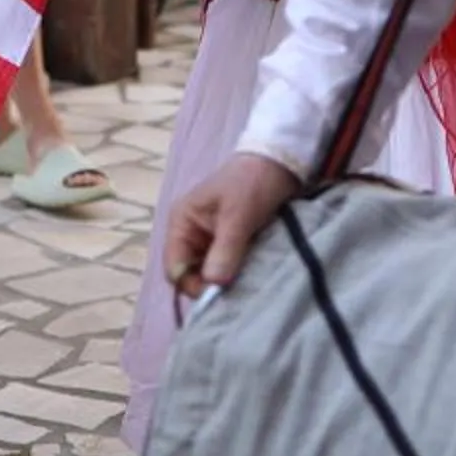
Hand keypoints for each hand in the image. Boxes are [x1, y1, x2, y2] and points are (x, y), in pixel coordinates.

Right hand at [166, 152, 303, 293]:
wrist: (280, 163)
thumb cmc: (252, 182)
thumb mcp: (238, 215)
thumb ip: (225, 249)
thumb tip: (213, 284)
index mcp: (182, 223)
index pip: (175, 268)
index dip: (193, 285)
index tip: (222, 292)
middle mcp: (191, 235)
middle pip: (192, 276)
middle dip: (212, 286)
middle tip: (239, 289)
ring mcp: (211, 242)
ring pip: (211, 276)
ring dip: (228, 282)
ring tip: (249, 282)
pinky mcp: (230, 246)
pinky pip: (228, 270)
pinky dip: (239, 276)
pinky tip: (253, 276)